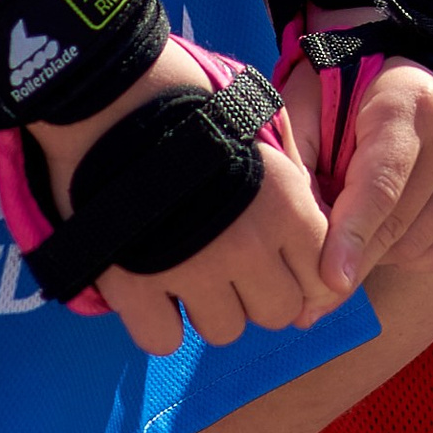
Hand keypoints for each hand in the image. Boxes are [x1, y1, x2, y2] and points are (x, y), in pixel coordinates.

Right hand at [33, 44, 346, 359]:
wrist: (110, 91)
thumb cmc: (190, 96)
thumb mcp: (262, 119)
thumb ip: (290, 174)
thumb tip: (307, 221)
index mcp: (285, 203)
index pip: (321, 276)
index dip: (300, 272)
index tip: (279, 261)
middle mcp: (247, 245)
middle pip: (277, 313)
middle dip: (259, 294)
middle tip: (233, 266)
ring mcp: (191, 270)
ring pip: (224, 331)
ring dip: (210, 308)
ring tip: (189, 269)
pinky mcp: (135, 287)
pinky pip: (164, 341)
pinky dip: (159, 323)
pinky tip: (153, 289)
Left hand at [283, 53, 432, 294]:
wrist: (404, 67)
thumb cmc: (342, 91)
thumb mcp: (307, 109)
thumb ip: (296, 166)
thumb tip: (297, 243)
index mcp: (407, 103)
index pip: (381, 183)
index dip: (352, 235)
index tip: (329, 281)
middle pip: (397, 222)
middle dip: (350, 260)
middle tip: (310, 293)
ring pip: (417, 245)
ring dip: (375, 254)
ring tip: (351, 229)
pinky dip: (409, 257)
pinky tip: (387, 232)